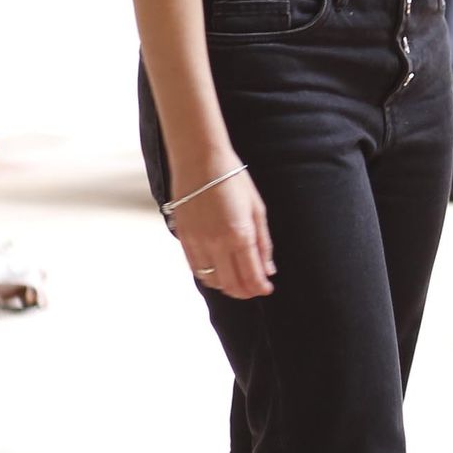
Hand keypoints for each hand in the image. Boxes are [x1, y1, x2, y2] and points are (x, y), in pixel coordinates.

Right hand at [169, 168, 274, 299]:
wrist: (199, 160)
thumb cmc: (232, 179)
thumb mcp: (256, 209)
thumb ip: (262, 242)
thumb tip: (268, 269)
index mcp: (240, 235)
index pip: (251, 276)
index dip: (260, 288)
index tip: (266, 288)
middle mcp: (217, 243)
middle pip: (231, 284)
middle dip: (245, 292)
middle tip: (253, 289)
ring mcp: (198, 242)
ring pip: (212, 280)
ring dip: (226, 286)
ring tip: (237, 281)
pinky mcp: (183, 238)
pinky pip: (195, 268)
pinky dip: (208, 275)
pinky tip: (218, 271)